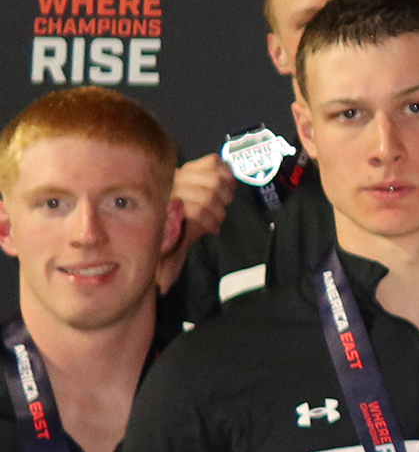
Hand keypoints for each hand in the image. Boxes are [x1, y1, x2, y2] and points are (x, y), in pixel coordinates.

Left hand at [156, 153, 235, 290]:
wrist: (159, 205)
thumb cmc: (167, 230)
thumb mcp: (168, 246)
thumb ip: (168, 264)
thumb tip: (163, 290)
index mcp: (165, 206)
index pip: (197, 209)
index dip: (209, 220)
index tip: (211, 229)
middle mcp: (172, 186)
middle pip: (211, 193)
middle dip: (218, 208)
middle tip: (216, 216)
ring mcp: (183, 173)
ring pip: (215, 178)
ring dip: (224, 191)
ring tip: (221, 199)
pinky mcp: (195, 163)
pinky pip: (214, 162)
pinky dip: (225, 171)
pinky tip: (225, 181)